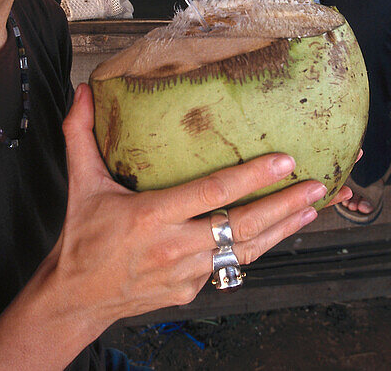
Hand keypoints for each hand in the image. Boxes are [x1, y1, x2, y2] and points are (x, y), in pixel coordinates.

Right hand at [49, 84, 350, 325]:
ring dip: (281, 229)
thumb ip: (81, 136)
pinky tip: (278, 232)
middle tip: (314, 185)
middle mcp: (174, 247)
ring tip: (311, 209)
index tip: (282, 161)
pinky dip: (256, 247)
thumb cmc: (83, 238)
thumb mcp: (81, 184)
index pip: (212, 193)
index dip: (251, 177)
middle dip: (283, 204)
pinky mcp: (191, 290)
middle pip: (241, 224)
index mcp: (149, 217)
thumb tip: (83, 93)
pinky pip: (229, 264)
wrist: (76, 297)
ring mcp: (186, 273)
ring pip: (244, 249)